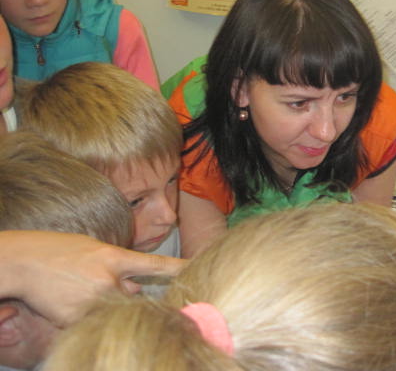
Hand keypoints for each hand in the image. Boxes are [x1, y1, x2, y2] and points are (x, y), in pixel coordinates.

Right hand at [0, 230, 185, 325]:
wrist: (23, 261)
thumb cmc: (60, 250)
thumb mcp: (95, 249)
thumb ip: (119, 268)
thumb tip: (137, 287)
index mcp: (114, 257)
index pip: (156, 264)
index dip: (180, 269)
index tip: (198, 271)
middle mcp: (108, 280)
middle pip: (135, 297)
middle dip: (125, 294)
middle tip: (98, 283)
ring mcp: (93, 300)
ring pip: (114, 309)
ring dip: (105, 303)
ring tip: (80, 287)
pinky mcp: (77, 318)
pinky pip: (93, 320)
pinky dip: (85, 314)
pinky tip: (68, 299)